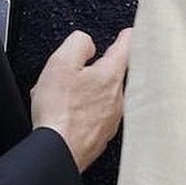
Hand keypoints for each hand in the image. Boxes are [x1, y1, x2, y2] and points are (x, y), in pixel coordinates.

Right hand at [30, 28, 131, 171]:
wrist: (57, 152)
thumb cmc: (58, 111)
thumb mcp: (61, 62)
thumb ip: (78, 43)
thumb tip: (88, 44)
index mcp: (110, 76)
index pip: (126, 47)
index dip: (126, 36)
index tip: (128, 32)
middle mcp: (117, 98)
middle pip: (116, 74)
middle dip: (103, 67)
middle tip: (87, 65)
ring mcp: (112, 119)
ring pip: (106, 96)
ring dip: (92, 91)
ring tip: (69, 94)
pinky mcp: (102, 136)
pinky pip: (98, 115)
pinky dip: (87, 111)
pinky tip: (70, 114)